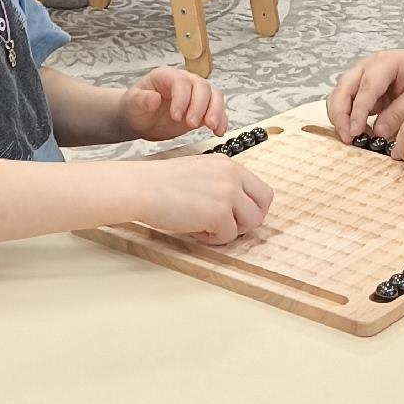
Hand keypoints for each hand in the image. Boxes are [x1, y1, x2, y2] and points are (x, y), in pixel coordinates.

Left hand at [121, 67, 230, 141]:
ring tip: (211, 127)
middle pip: (201, 86)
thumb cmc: (136, 108)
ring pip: (214, 95)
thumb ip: (141, 100)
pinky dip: (221, 120)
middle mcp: (184, 82)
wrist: (142, 119)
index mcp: (166, 76)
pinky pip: (217, 110)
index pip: (181, 82)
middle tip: (192, 124)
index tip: (176, 116)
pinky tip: (219, 131)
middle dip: (200, 106)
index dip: (182, 98)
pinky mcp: (202, 109)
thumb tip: (154, 98)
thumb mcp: (132, 104)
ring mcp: (195, 95)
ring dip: (215, 111)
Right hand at [133, 156, 271, 244]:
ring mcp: (228, 193)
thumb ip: (222, 185)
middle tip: (225, 226)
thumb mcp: (200, 173)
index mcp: (228, 165)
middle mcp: (232, 175)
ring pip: (251, 223)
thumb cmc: (161, 184)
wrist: (141, 188)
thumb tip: (237, 210)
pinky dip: (212, 239)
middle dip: (247, 221)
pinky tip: (194, 229)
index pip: (261, 190)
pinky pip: (228, 236)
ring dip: (230, 231)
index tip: (235, 216)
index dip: (250, 208)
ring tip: (206, 228)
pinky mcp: (219, 213)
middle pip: (263, 206)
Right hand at [326, 48, 403, 144]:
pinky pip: (347, 102)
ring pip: (339, 95)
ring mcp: (362, 76)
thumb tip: (378, 132)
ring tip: (353, 138)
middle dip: (340, 115)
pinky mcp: (362, 88)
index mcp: (384, 63)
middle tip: (348, 138)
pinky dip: (348, 117)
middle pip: (342, 89)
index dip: (358, 112)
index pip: (365, 89)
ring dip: (341, 117)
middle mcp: (367, 67)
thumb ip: (399, 114)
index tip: (355, 132)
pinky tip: (361, 132)